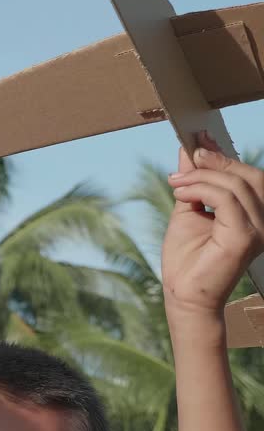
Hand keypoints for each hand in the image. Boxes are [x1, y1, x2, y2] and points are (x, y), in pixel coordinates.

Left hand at [163, 131, 263, 314]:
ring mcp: (259, 230)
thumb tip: (188, 151)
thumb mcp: (188, 209)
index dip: (225, 155)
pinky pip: (227, 200)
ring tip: (175, 184)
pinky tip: (182, 196)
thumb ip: (193, 182)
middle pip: (249, 176)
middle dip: (216, 162)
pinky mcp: (246, 237)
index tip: (199, 137)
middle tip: (187, 158)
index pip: (249, 176)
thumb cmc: (187, 258)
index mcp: (255, 214)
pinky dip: (202, 191)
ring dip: (201, 178)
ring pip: (237, 185)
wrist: (183, 293)